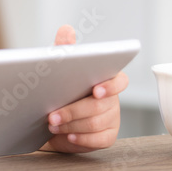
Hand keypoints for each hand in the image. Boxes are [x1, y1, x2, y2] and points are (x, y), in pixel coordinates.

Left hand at [39, 25, 127, 153]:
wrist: (51, 119)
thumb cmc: (60, 89)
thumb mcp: (59, 68)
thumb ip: (64, 49)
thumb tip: (66, 29)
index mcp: (106, 79)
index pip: (119, 80)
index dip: (111, 86)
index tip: (95, 91)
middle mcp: (113, 99)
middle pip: (101, 106)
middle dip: (74, 111)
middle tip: (52, 115)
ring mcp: (112, 118)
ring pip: (96, 124)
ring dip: (72, 125)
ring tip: (52, 124)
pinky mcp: (107, 136)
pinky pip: (99, 141)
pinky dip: (82, 139)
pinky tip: (69, 137)